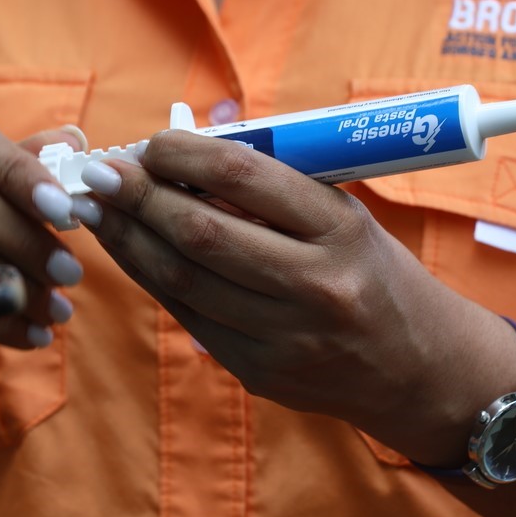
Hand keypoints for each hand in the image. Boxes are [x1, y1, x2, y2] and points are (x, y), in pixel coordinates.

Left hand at [82, 130, 500, 462]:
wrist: (416, 368)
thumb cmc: (373, 272)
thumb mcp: (345, 216)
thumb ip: (275, 188)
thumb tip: (189, 149)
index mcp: (342, 232)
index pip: (246, 179)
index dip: (185, 155)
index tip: (152, 142)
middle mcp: (317, 287)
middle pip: (201, 233)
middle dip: (139, 197)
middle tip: (101, 174)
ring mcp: (285, 338)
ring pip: (182, 281)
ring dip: (129, 240)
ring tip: (98, 209)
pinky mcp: (260, 374)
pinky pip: (189, 317)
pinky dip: (152, 279)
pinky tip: (132, 251)